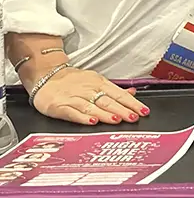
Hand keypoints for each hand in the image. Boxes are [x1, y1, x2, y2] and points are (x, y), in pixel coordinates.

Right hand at [31, 66, 147, 125]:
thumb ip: (114, 90)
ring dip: (105, 114)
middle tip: (135, 117)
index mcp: (99, 83)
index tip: (144, 111)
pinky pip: (72, 112)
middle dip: (123, 110)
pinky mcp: (59, 106)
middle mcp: (88, 90)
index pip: (119, 94)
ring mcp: (73, 98)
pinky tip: (92, 121)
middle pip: (108, 100)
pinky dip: (83, 117)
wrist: (45, 75)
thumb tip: (133, 93)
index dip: (132, 103)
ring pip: (92, 106)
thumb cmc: (73, 81)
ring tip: (117, 120)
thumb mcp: (96, 81)